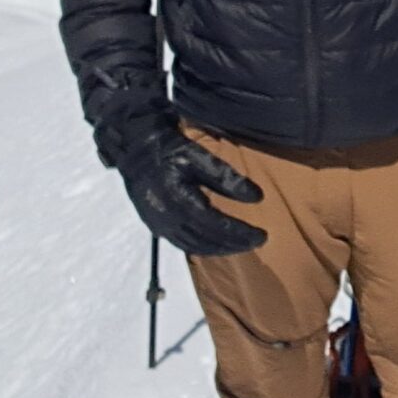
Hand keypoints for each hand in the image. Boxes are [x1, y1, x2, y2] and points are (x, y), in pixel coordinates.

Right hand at [100, 114, 267, 256]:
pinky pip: (183, 244)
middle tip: (258, 242)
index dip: (240, 233)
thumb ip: (227, 179)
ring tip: (241, 245)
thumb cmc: (169, 149)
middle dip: (234, 244)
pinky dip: (203, 247)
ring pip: (195, 246)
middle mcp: (168, 219)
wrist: (134, 148)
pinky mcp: (155, 225)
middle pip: (207, 241)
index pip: (217, 225)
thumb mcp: (200, 157)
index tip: (263, 235)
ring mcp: (159, 225)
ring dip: (220, 249)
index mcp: (180, 201)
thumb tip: (257, 198)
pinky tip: (216, 244)